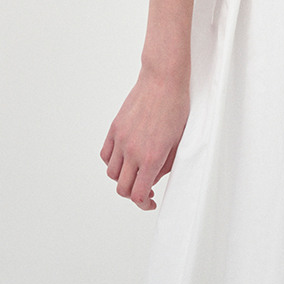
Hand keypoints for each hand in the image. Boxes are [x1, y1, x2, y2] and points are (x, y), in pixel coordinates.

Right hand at [101, 51, 190, 204]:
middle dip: (133, 194)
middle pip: (122, 188)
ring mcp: (121, 139)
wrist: (163, 80)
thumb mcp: (178, 142)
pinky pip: (105, 155)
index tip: (150, 202)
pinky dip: (112, 162)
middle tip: (145, 191)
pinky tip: (123, 159)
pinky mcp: (115, 128)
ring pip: (111, 173)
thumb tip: (154, 178)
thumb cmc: (176, 107)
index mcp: (151, 158)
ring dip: (122, 178)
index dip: (143, 204)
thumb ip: (165, 166)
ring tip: (134, 173)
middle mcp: (132, 151)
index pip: (138, 194)